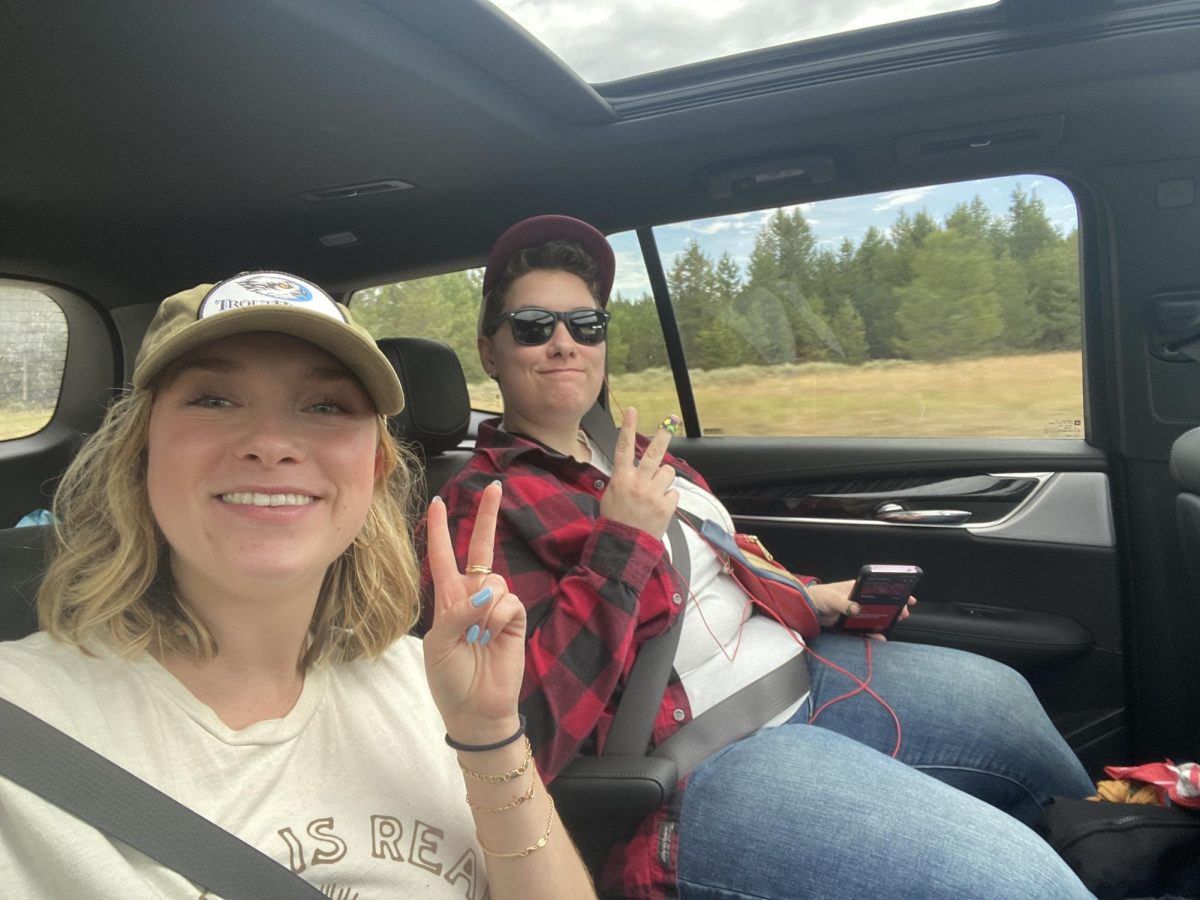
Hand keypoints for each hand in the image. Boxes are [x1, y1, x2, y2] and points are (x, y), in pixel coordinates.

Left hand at [423, 482, 526, 744]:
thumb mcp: (437, 645)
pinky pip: (508, 601)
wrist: (476, 709)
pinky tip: (492, 637)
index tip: (439, 501)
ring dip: (483, 609)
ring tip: (477, 637)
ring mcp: (495, 606)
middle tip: (495, 487)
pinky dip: (497, 618)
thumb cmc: (449, 679)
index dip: (442, 529)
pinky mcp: (515, 618)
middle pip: (482, 548)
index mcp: (447, 598)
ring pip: (495, 580)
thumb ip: (455, 612)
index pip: (443, 556)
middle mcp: (472, 595)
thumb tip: (486, 590)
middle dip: (488, 517)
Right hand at [598, 407, 679, 538]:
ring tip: (655, 492)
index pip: (623, 447)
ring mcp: (653, 494)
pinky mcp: (665, 506)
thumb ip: (623, 479)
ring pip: (668, 472)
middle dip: (663, 434)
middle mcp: (637, 483)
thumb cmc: (615, 521)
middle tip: (671, 420)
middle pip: (654, 453)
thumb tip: (633, 469)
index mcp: (621, 479)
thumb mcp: (611, 495)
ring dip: (665, 479)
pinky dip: (668, 499)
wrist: (623, 546)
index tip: (632, 411)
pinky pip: (673, 493)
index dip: (627, 427)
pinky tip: (659, 508)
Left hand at [807, 580, 916, 641]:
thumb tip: (857, 609)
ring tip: (895, 623)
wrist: (808, 609)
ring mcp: (857, 612)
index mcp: (858, 588)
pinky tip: (880, 637)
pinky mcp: (851, 624)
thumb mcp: (832, 598)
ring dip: (886, 620)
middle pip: (881, 603)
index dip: (894, 592)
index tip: (907, 596)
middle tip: (904, 613)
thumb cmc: (820, 596)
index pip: (880, 588)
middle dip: (894, 607)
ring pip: (875, 616)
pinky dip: (873, 633)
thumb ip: (844, 603)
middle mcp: (860, 599)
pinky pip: (865, 629)